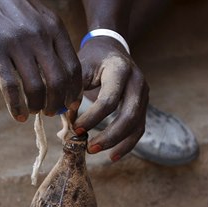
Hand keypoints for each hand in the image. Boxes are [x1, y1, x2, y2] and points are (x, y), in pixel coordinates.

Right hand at [0, 0, 81, 120]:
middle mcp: (39, 37)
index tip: (70, 104)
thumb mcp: (43, 21)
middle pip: (57, 81)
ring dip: (37, 106)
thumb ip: (54, 45)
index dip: (74, 91)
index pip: (73, 68)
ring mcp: (17, 45)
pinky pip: (10, 87)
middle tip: (51, 111)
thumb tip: (64, 81)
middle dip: (56, 103)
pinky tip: (18, 115)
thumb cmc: (16, 13)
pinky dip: (16, 107)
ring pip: (35, 87)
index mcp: (55, 30)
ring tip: (34, 110)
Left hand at [73, 37, 148, 160]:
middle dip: (108, 135)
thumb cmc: (91, 60)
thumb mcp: (80, 67)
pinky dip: (126, 144)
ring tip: (94, 151)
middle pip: (129, 115)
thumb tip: (64, 117)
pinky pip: (138, 129)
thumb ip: (72, 90)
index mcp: (120, 70)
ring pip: (136, 125)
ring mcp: (144, 94)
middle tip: (87, 147)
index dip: (92, 117)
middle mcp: (137, 82)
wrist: (110, 49)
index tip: (75, 128)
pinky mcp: (143, 106)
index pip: (109, 99)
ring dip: (116, 142)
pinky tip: (112, 156)